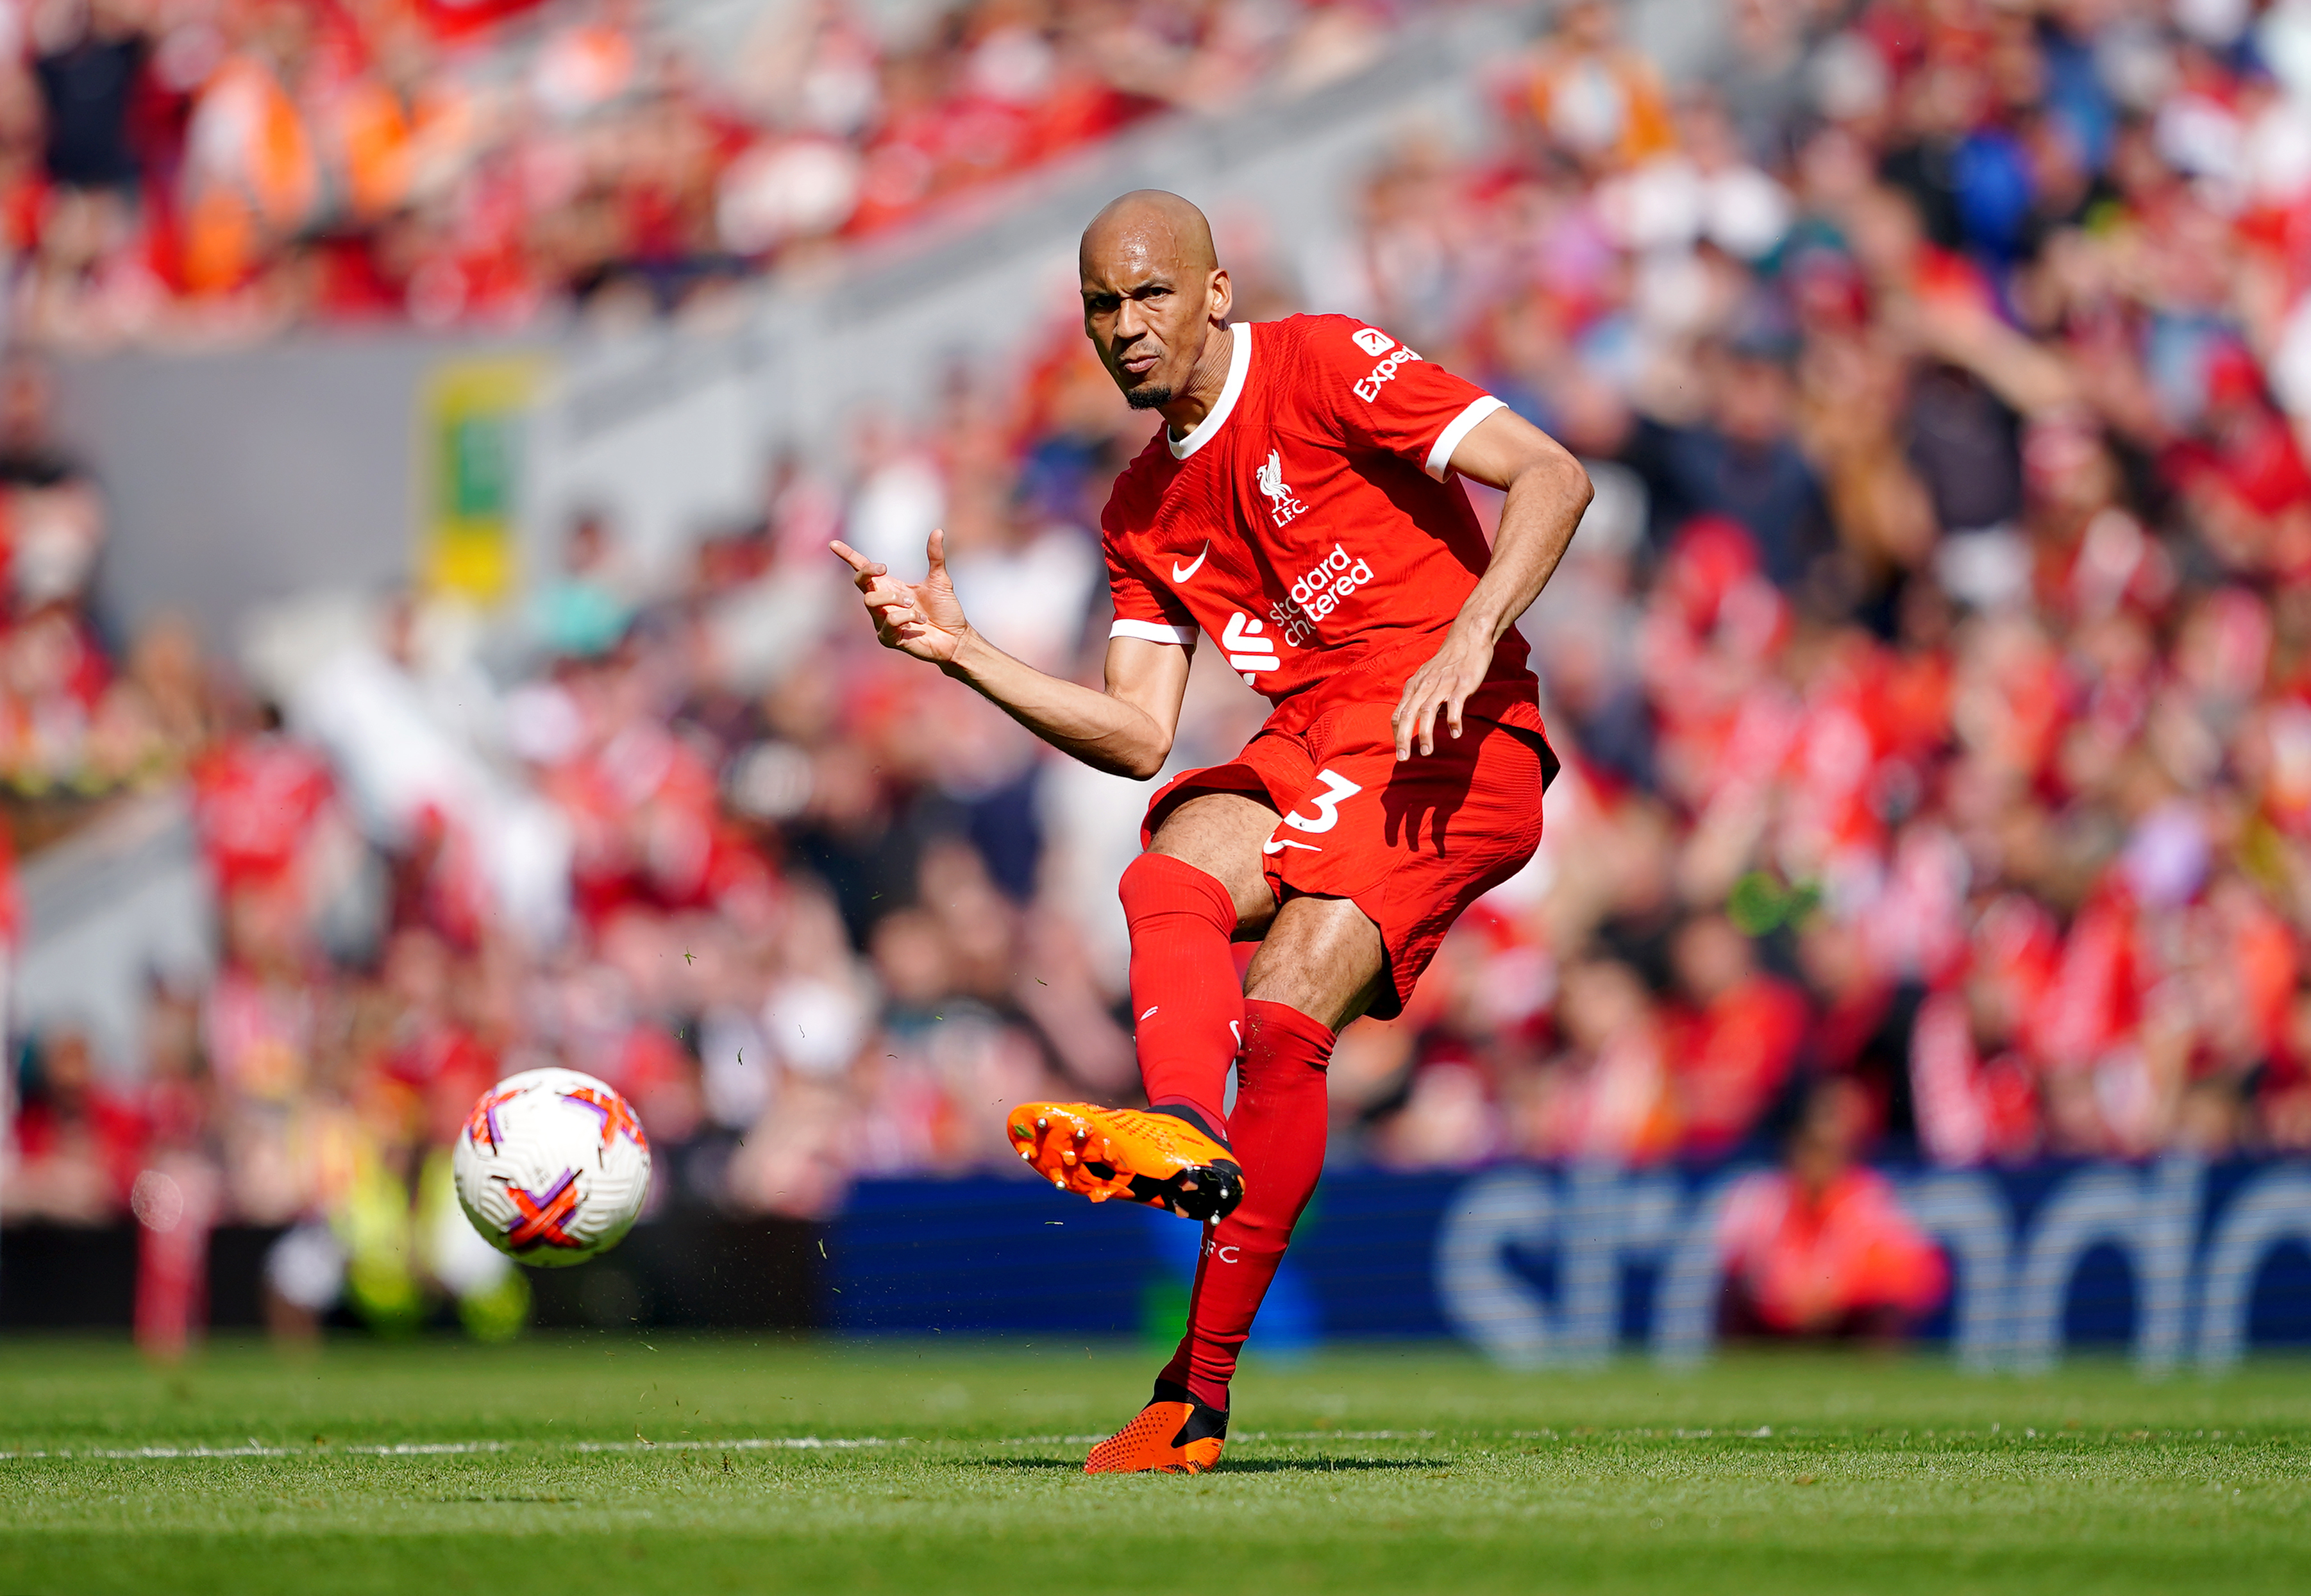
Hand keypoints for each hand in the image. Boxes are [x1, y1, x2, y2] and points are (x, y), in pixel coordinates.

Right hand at [830, 530, 970, 665]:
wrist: (956, 637)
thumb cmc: (946, 610)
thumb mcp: (940, 579)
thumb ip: (935, 556)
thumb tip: (938, 530)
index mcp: (890, 587)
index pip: (863, 570)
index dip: (848, 556)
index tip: (834, 544)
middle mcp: (882, 603)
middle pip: (860, 583)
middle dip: (870, 573)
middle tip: (887, 570)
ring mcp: (883, 621)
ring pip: (870, 602)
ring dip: (893, 599)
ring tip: (913, 605)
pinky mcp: (889, 639)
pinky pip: (888, 623)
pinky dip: (906, 618)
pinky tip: (920, 621)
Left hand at [1391, 624, 1490, 759]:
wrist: (1468, 639)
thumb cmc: (1448, 664)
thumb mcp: (1429, 680)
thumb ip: (1425, 700)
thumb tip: (1427, 722)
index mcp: (1414, 686)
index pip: (1398, 713)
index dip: (1396, 733)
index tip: (1398, 750)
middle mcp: (1424, 685)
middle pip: (1408, 714)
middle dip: (1403, 738)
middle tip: (1403, 758)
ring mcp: (1443, 684)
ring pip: (1427, 711)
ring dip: (1425, 734)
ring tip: (1426, 752)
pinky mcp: (1461, 683)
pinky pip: (1455, 705)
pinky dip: (1452, 720)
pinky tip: (1454, 734)